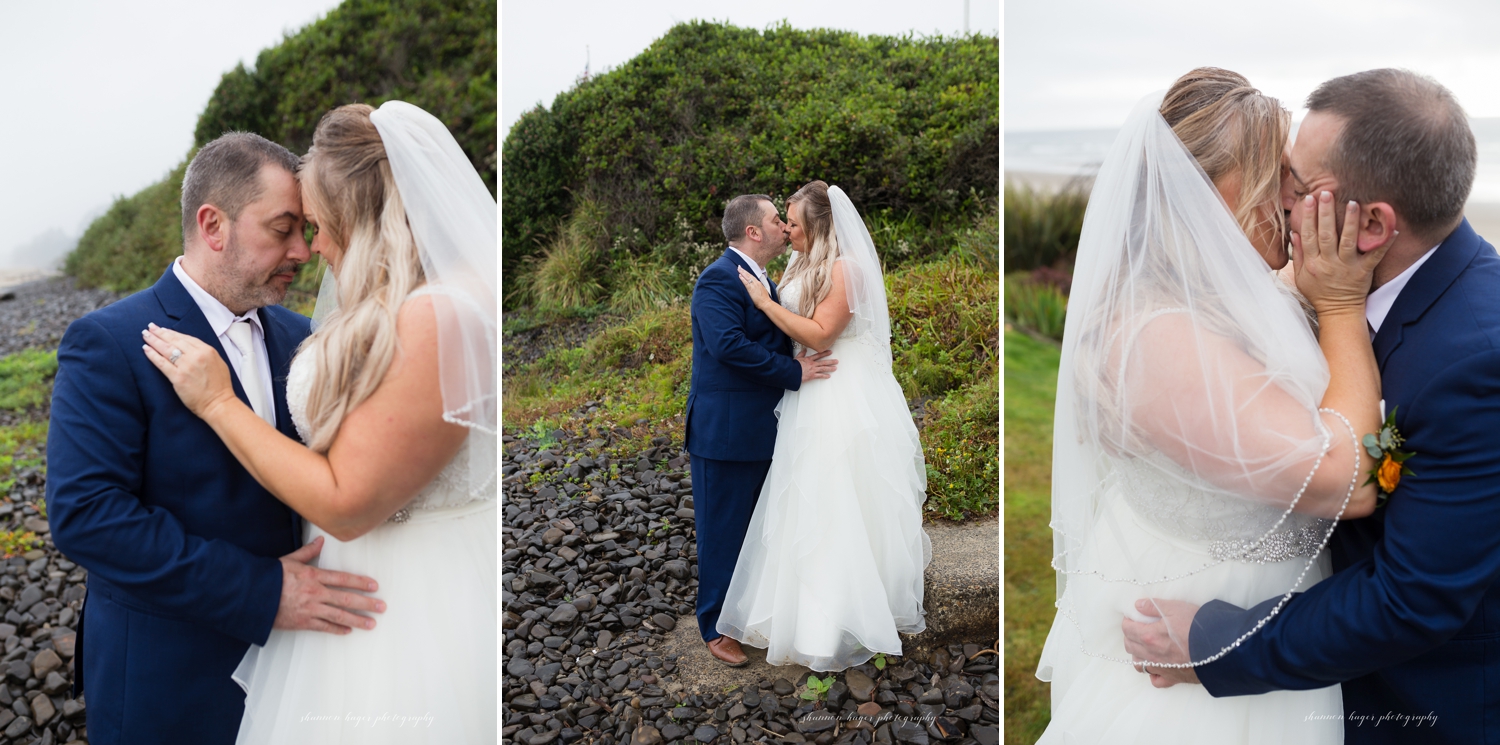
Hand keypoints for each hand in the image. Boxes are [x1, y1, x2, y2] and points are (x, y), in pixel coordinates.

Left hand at [141, 323, 237, 417]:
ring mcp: (186, 366)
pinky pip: (162, 363)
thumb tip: (191, 348)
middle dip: (160, 333)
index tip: (164, 329)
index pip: (186, 338)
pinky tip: (146, 349)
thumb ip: (205, 354)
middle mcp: (196, 356)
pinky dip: (152, 355)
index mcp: (207, 351)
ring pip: (166, 349)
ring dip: (154, 340)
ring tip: (145, 335)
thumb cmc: (220, 387)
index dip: (173, 333)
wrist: (219, 403)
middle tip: (150, 327)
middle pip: (174, 341)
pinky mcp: (178, 378)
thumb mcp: (218, 363)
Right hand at [273, 536, 385, 633]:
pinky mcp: (302, 622)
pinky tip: (348, 631)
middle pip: (346, 599)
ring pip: (338, 616)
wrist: (250, 596)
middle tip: (382, 607)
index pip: (343, 579)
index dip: (361, 583)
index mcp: (313, 576)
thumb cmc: (269, 577)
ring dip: (357, 620)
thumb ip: (308, 551)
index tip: (375, 586)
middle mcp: (315, 593)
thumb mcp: (289, 560)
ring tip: (371, 623)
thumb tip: (320, 541)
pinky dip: (337, 629)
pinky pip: (323, 627)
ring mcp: (309, 609)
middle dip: (366, 603)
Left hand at [736, 267, 771, 308]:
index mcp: (758, 283)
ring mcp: (753, 285)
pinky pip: (746, 283)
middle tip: (739, 266)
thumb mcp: (762, 290)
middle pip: (749, 275)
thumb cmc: (764, 298)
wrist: (766, 302)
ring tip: (738, 269)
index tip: (743, 270)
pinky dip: (742, 279)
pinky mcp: (751, 289)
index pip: (752, 276)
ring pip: (747, 277)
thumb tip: (756, 287)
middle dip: (744, 270)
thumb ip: (758, 287)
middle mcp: (756, 283)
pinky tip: (739, 276)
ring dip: (742, 273)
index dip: (747, 273)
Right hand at [796, 348, 836, 381]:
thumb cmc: (793, 366)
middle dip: (831, 361)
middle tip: (836, 361)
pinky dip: (824, 376)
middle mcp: (813, 364)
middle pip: (823, 362)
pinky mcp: (812, 376)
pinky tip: (829, 376)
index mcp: (809, 359)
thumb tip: (804, 349)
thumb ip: (802, 353)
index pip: (819, 355)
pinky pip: (820, 376)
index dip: (825, 353)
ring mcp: (813, 370)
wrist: (792, 372)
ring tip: (835, 368)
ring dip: (830, 368)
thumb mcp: (797, 358)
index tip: (830, 352)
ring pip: (823, 368)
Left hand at [1121, 598, 1200, 687]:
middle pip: (1130, 646)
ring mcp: (1161, 668)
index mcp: (1149, 636)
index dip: (1128, 621)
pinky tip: (1158, 666)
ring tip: (1146, 646)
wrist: (1221, 648)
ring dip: (1138, 655)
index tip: (1132, 617)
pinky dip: (1153, 674)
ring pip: (1139, 665)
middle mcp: (1152, 655)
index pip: (1127, 629)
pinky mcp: (1173, 678)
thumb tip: (1138, 606)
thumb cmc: (1199, 626)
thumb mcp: (1176, 608)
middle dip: (1130, 636)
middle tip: (1138, 629)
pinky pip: (1156, 680)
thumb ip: (1154, 606)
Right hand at [1292, 191, 1396, 317]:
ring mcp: (1347, 267)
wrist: (1338, 311)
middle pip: (1326, 234)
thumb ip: (1299, 254)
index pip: (1308, 235)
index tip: (1311, 200)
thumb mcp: (1300, 276)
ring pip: (1348, 241)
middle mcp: (1328, 263)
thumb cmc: (1318, 293)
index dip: (1309, 217)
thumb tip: (1295, 233)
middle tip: (1327, 193)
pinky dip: (1384, 243)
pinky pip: (1375, 256)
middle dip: (1325, 213)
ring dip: (1350, 221)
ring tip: (1353, 203)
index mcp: (1312, 263)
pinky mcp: (1363, 271)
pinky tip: (1391, 230)